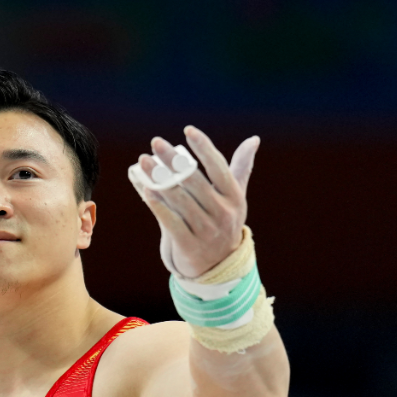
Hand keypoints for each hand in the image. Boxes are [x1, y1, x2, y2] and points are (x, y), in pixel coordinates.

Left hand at [138, 126, 259, 277]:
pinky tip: (145, 190)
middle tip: (156, 143)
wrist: (218, 267)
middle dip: (173, 160)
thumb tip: (253, 139)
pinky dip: (158, 206)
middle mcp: (222, 212)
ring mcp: (206, 230)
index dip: (204, 148)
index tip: (188, 130)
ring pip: (179, 200)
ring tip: (143, 162)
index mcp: (233, 196)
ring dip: (159, 179)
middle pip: (194, 181)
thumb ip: (240, 168)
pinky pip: (171, 222)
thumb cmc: (223, 222)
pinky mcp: (189, 245)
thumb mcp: (235, 198)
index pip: (218, 167)